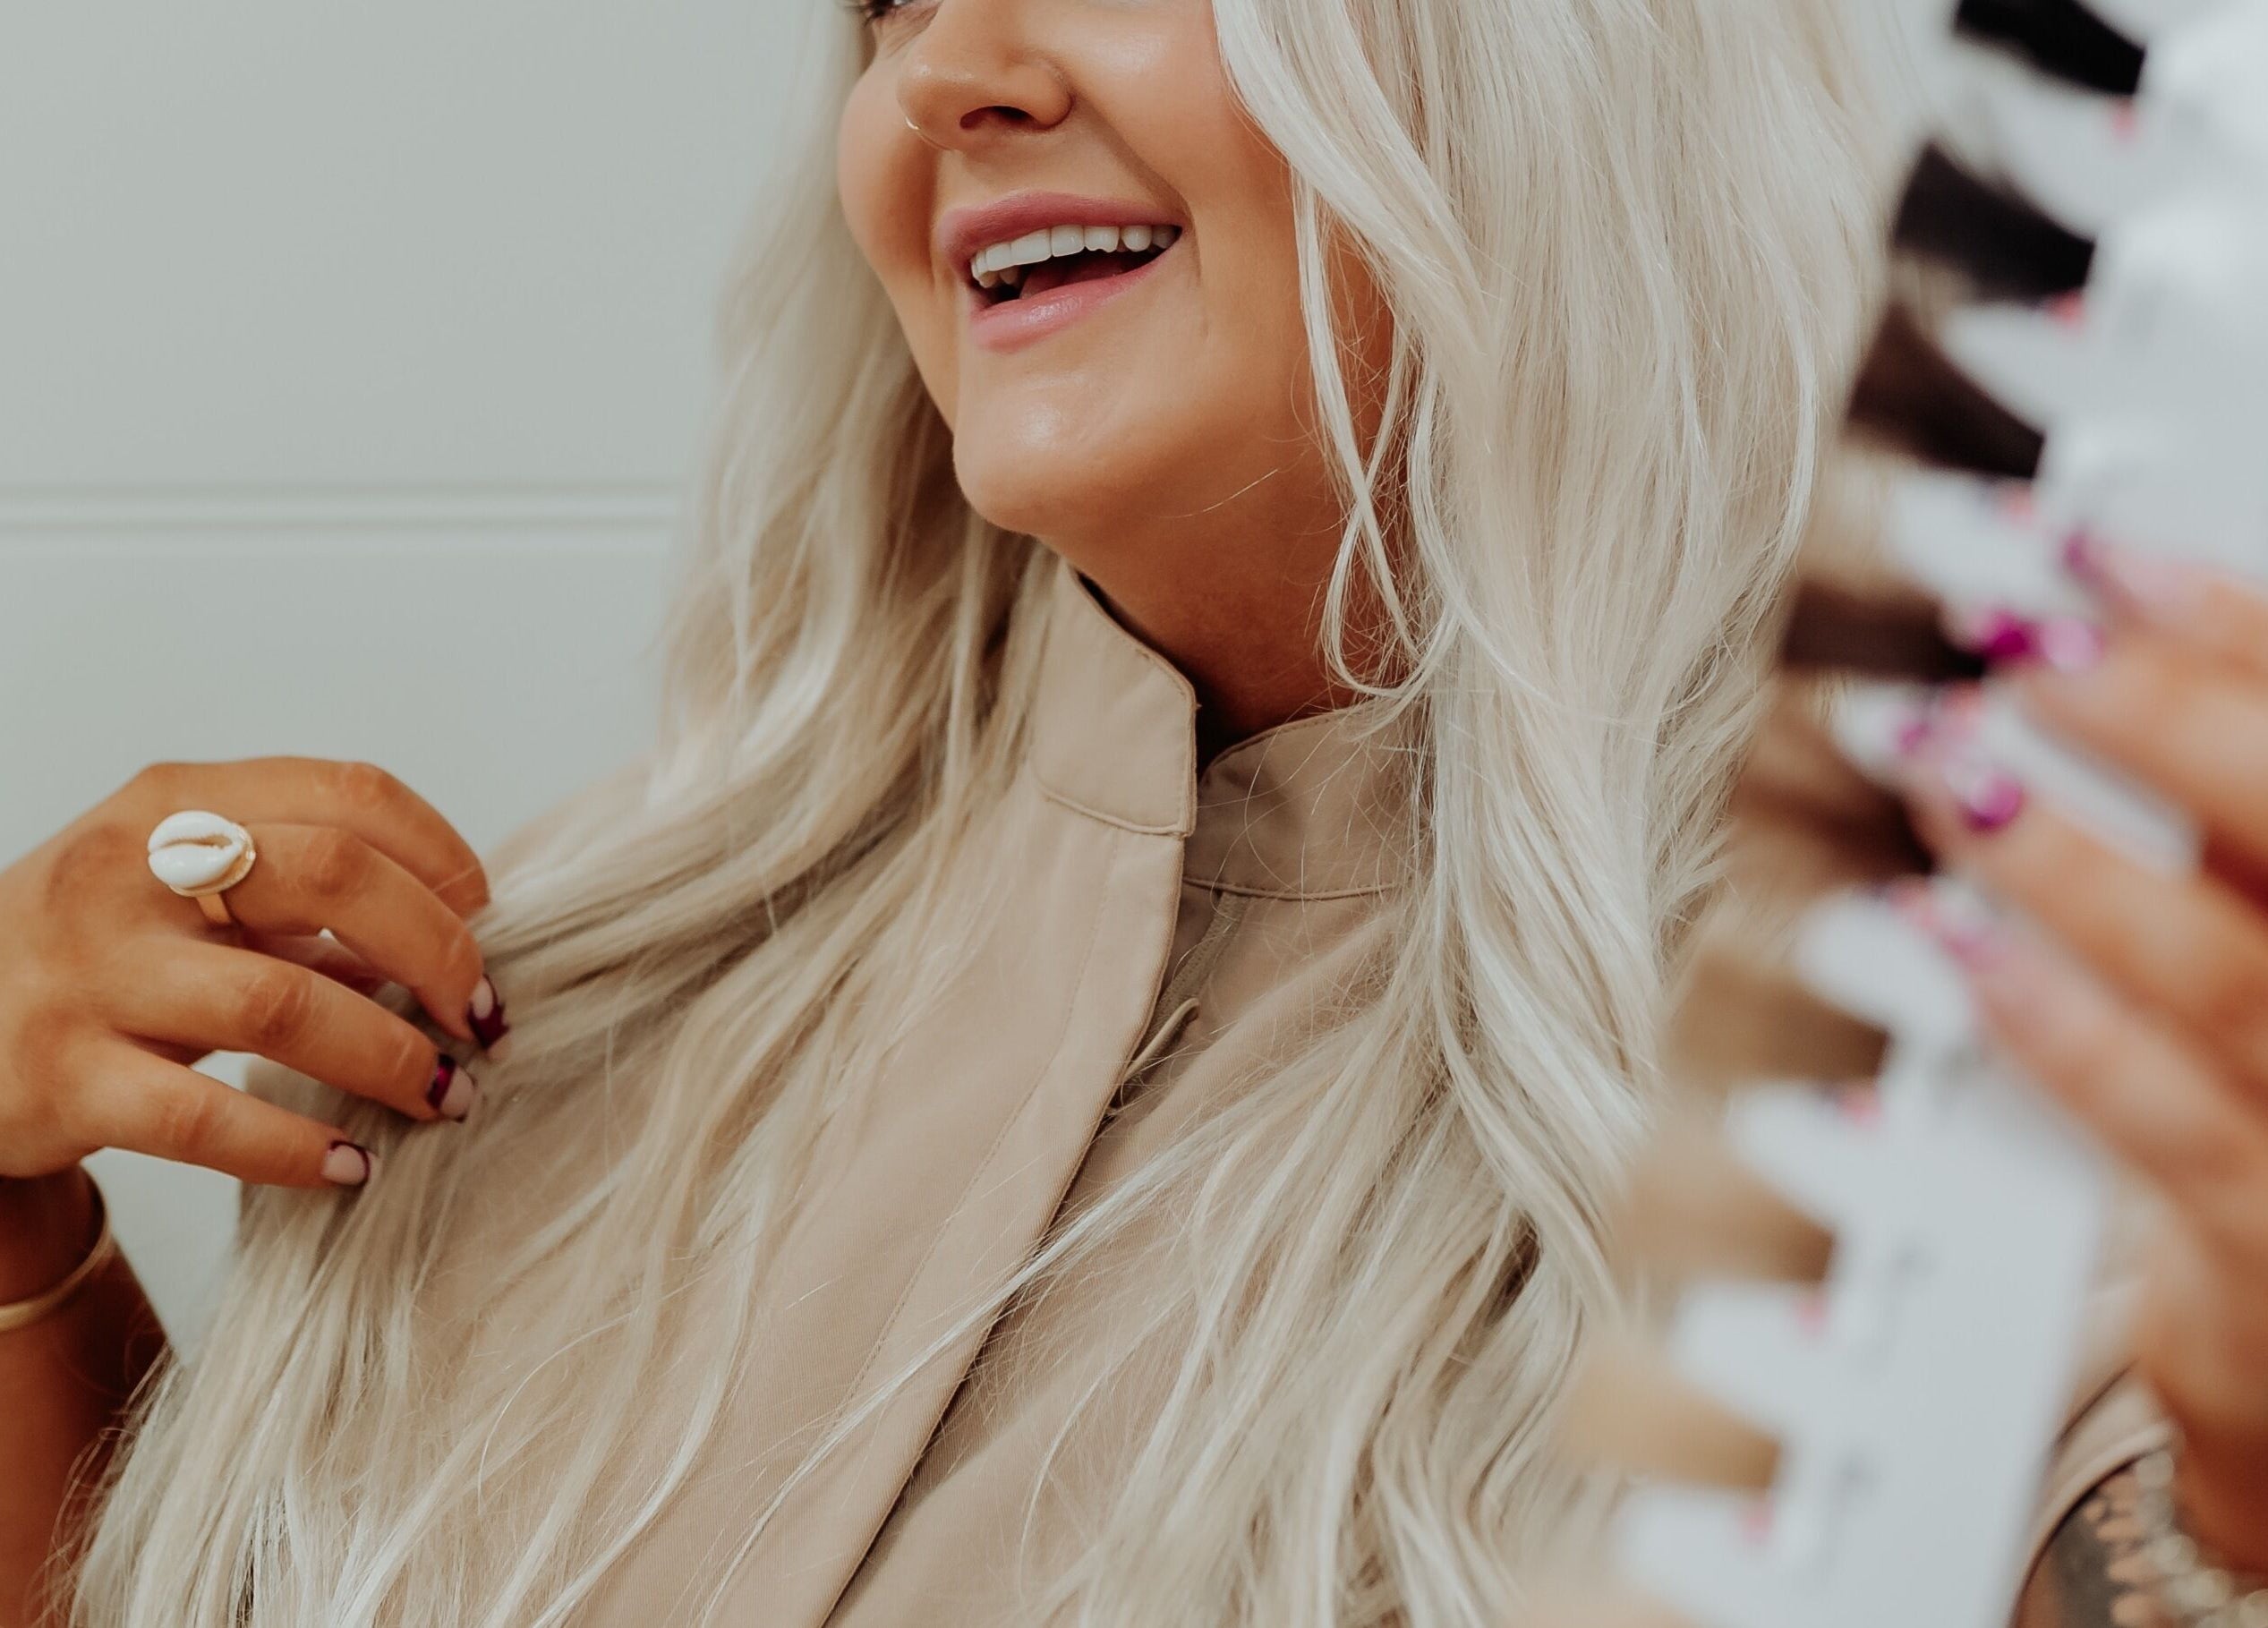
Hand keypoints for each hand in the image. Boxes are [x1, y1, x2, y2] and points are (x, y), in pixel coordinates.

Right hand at [0, 758, 501, 1197]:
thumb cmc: (97, 957)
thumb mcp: (186, 897)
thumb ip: (305, 903)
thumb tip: (453, 941)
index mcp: (175, 802)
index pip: (349, 793)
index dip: (443, 856)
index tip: (485, 920)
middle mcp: (129, 871)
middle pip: (334, 875)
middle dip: (439, 949)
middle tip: (482, 1016)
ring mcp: (92, 974)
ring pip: (285, 1002)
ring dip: (393, 1057)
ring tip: (448, 1095)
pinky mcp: (66, 1080)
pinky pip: (210, 1119)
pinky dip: (298, 1148)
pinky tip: (352, 1165)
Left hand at [1894, 539, 2267, 1570]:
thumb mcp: (2247, 933)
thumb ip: (2209, 828)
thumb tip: (2069, 633)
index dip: (2231, 629)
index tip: (2100, 555)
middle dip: (2164, 722)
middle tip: (2016, 643)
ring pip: (2237, 978)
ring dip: (2074, 858)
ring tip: (1945, 761)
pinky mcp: (2260, 1260)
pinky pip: (2157, 1125)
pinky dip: (2050, 1020)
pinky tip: (1947, 936)